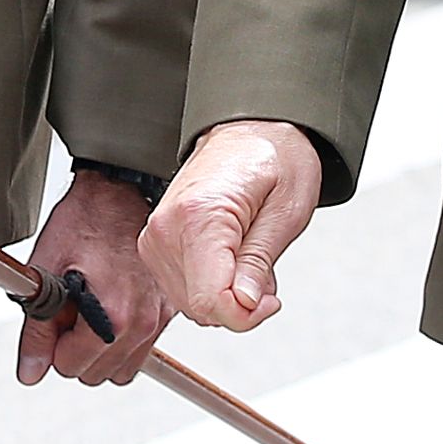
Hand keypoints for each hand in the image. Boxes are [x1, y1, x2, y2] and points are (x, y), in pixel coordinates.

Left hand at [12, 174, 170, 386]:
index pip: (70, 367)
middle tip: (69, 312)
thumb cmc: (85, 221)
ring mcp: (158, 319)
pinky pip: (141, 350)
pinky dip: (123, 340)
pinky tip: (110, 308)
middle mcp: (142, 323)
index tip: (54, 319)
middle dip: (75, 350)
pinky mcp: (168, 312)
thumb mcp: (47, 271)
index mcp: (112, 317)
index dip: (52, 344)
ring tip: (90, 311)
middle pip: (96, 374)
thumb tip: (31, 371)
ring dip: (100, 350)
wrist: (121, 190)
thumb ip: (37, 329)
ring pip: (120, 369)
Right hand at [144, 118, 325, 333]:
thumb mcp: (287, 208)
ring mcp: (155, 237)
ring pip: (193, 305)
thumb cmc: (273, 156)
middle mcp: (166, 227)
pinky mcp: (155, 245)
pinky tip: (231, 255)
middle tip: (265, 267)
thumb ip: (259, 262)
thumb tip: (243, 307)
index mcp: (198, 215)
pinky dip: (214, 285)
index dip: (249, 315)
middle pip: (201, 307)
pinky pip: (185, 290)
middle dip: (241, 303)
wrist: (250, 128)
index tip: (271, 299)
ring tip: (249, 252)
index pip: (211, 300)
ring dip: (228, 294)